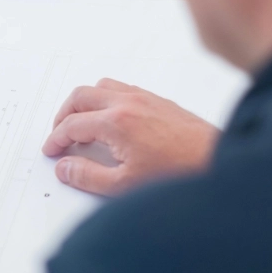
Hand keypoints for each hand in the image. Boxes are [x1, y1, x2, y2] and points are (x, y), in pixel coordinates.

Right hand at [42, 78, 219, 195]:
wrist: (219, 164)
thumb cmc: (179, 173)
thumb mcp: (123, 186)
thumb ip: (87, 176)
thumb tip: (64, 168)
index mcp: (116, 122)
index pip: (72, 125)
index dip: (55, 139)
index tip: (51, 151)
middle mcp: (128, 103)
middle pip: (80, 97)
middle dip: (64, 116)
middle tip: (61, 137)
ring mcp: (145, 98)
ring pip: (101, 87)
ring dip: (85, 104)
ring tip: (83, 127)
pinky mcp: (159, 101)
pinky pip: (122, 88)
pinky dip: (106, 100)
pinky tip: (111, 121)